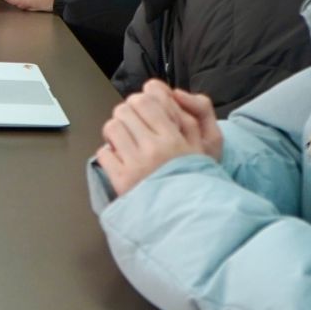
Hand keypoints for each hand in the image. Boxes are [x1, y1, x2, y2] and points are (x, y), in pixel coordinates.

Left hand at [96, 81, 215, 196]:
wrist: (190, 216)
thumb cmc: (196, 178)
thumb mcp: (207, 144)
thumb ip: (195, 114)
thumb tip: (173, 92)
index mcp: (174, 138)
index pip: (147, 100)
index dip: (143, 99)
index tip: (146, 108)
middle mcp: (154, 149)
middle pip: (125, 109)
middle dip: (128, 114)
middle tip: (135, 126)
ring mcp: (136, 164)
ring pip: (112, 128)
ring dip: (116, 132)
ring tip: (127, 142)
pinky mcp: (122, 180)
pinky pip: (104, 153)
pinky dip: (109, 154)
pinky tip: (122, 160)